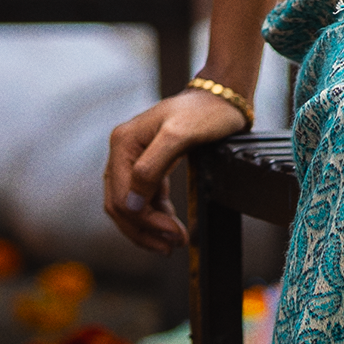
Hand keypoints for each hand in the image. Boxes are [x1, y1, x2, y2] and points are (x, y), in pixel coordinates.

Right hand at [104, 85, 249, 253]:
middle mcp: (122, 151)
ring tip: (173, 241)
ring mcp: (134, 158)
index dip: (144, 222)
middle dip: (144, 230)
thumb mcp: (179, 136)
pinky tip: (170, 225)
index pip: (121, 197)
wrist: (222, 98)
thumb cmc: (205, 112)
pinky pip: (144, 197)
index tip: (171, 236)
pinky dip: (155, 214)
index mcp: (123, 143)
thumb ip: (150, 168)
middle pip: (121, 205)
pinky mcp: (149, 164)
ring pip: (130, 205)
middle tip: (172, 246)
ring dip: (148, 226)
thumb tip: (130, 204)